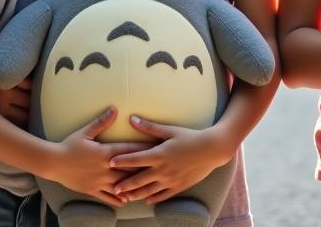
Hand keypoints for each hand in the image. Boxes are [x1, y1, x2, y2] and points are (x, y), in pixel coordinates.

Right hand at [47, 107, 151, 204]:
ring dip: (133, 186)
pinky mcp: (92, 190)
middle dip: (142, 168)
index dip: (143, 149)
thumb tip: (115, 109)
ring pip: (120, 185)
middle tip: (157, 168)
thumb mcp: (85, 132)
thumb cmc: (70, 145)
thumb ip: (102, 122)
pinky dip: (118, 199)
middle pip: (128, 168)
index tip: (156, 148)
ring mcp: (99, 181)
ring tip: (146, 187)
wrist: (54, 163)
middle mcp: (104, 168)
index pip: (128, 150)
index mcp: (104, 152)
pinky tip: (127, 201)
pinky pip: (107, 197)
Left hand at [109, 117, 232, 204]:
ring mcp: (170, 180)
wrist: (211, 150)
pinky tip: (146, 200)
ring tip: (125, 197)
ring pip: (149, 190)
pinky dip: (152, 199)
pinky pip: (162, 195)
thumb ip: (149, 127)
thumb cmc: (190, 137)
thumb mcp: (170, 130)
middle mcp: (163, 170)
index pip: (136, 158)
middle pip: (139, 179)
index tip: (109, 162)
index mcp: (159, 154)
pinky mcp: (178, 187)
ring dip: (135, 194)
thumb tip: (131, 119)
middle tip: (112, 188)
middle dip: (125, 184)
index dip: (122, 160)